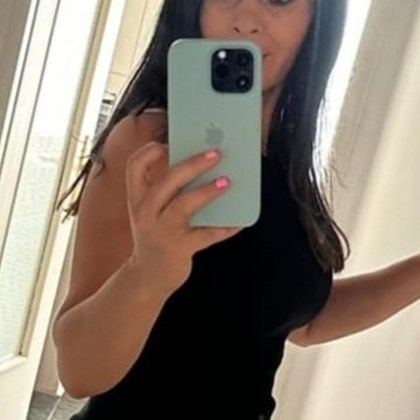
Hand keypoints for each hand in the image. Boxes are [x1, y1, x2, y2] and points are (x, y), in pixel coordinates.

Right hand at [125, 141, 241, 295]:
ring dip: (206, 192)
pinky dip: (224, 227)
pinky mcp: (179, 249)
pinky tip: (238, 221)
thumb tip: (203, 169)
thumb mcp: (151, 213)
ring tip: (227, 182)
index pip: (135, 166)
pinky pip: (205, 235)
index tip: (171, 144)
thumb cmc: (156, 236)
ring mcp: (161, 232)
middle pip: (167, 181)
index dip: (151, 151)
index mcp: (137, 199)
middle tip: (216, 154)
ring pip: (183, 205)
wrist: (148, 276)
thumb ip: (167, 192)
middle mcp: (145, 213)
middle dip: (192, 164)